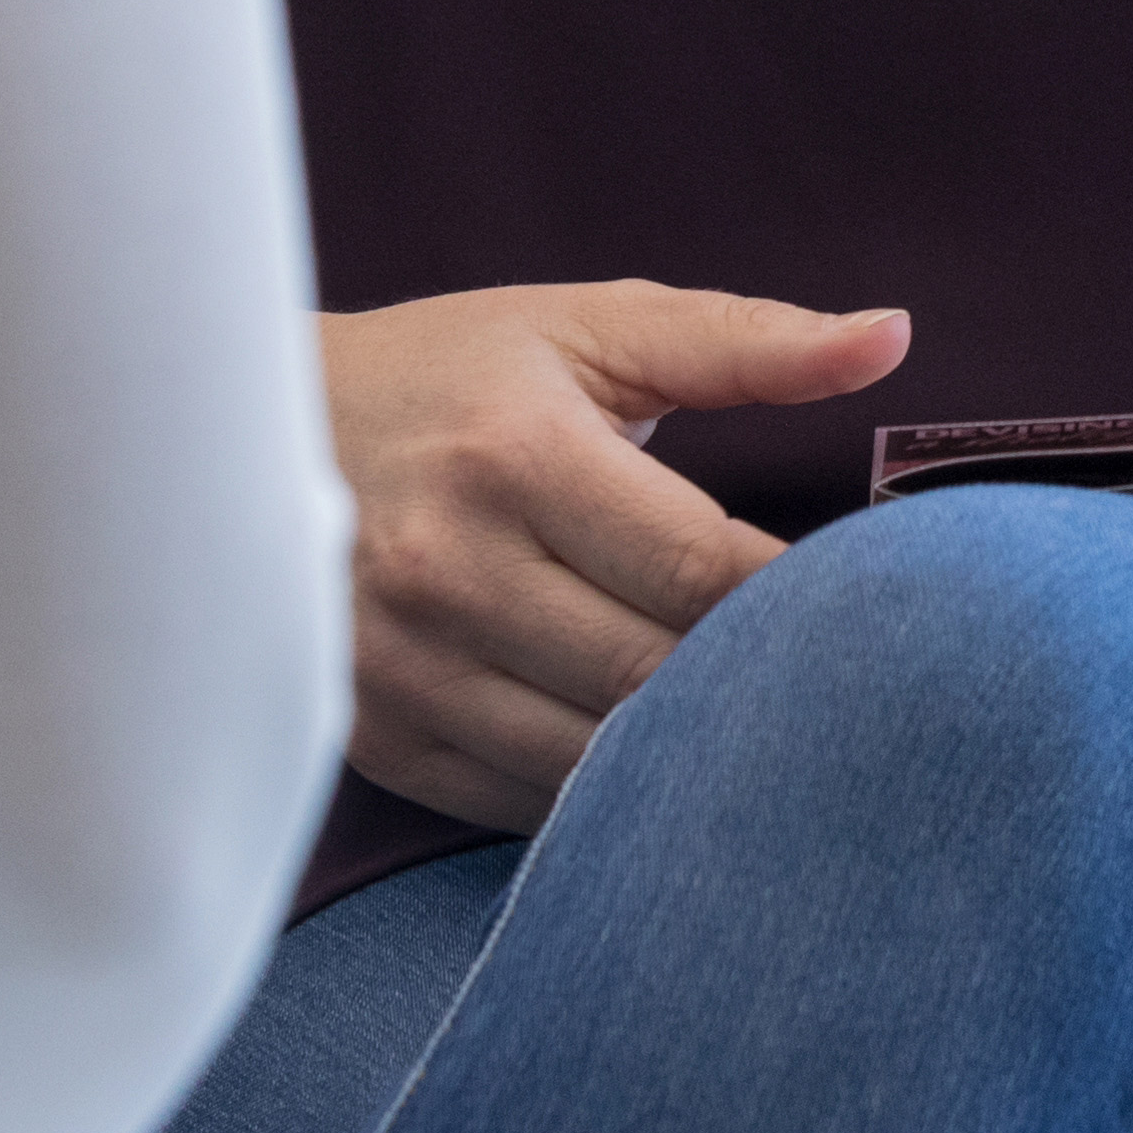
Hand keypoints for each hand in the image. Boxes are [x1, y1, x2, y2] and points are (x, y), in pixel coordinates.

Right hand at [324, 279, 908, 830]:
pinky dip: (592, 789)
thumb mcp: (590, 330)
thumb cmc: (454, 374)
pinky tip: (637, 752)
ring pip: (590, 760)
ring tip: (744, 723)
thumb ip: (746, 343)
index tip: (862, 602)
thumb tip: (891, 337)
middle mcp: (446, 568)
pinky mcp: (372, 734)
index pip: (700, 571)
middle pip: (653, 677)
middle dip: (752, 684)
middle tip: (826, 679)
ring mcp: (398, 666)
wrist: (241, 432)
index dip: (800, 600)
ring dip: (678, 753)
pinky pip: (520, 802)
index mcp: (516, 455)